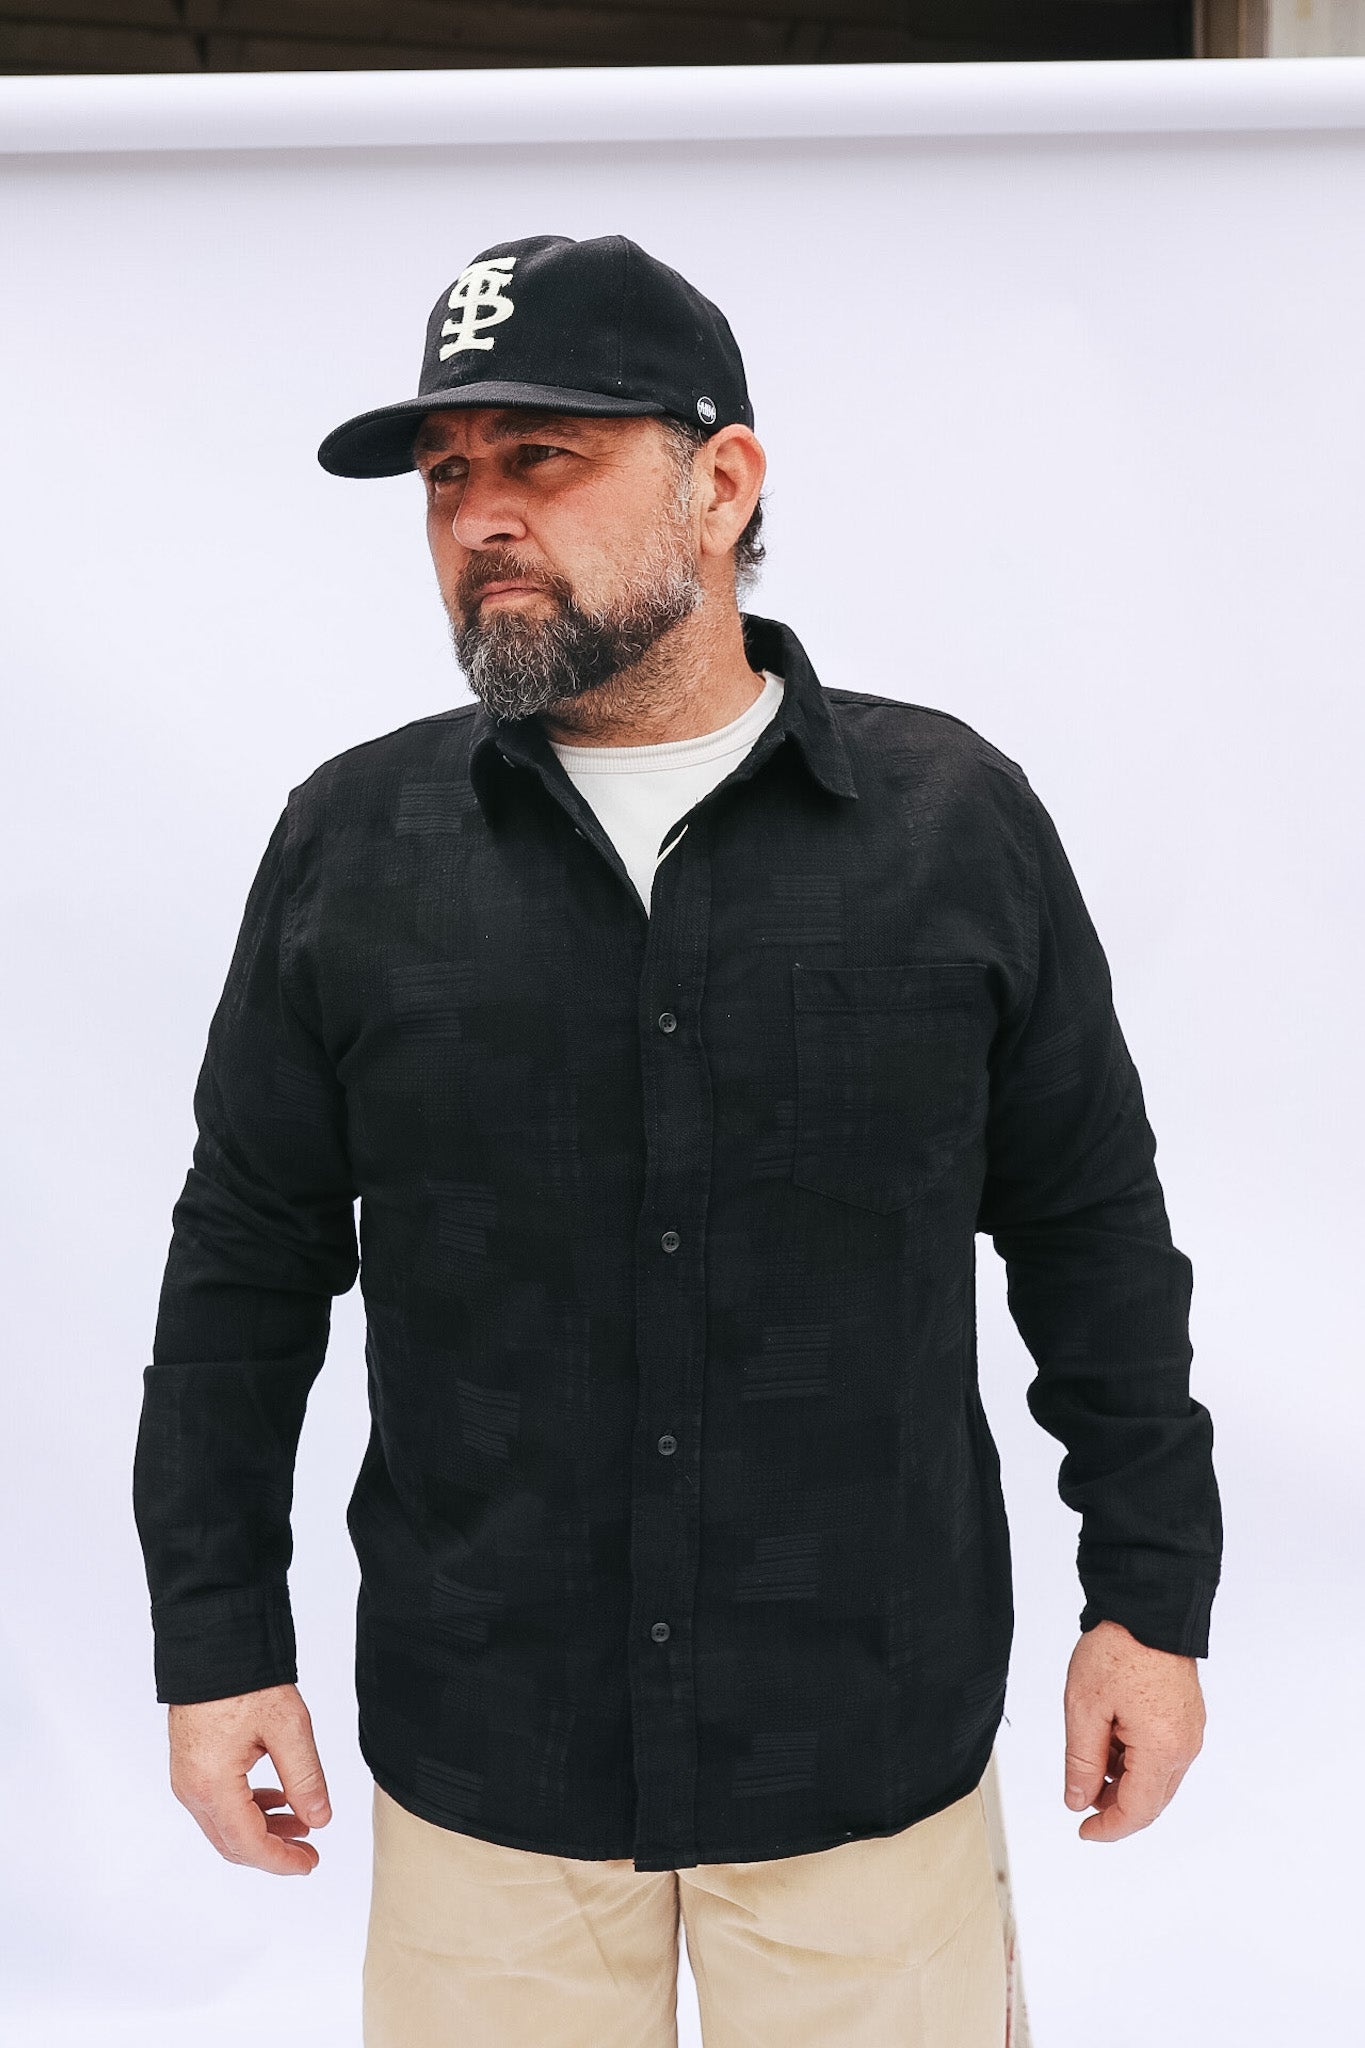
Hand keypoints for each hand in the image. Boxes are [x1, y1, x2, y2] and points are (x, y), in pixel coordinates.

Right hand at [168, 1681, 331, 1875]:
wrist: (211, 1645)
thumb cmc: (245, 1681)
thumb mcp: (288, 1728)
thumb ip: (305, 1778)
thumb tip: (320, 1819)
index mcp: (213, 1785)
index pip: (249, 1844)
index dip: (281, 1861)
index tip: (310, 1862)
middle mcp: (192, 1789)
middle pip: (232, 1842)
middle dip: (272, 1851)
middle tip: (309, 1851)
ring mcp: (187, 1778)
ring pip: (224, 1824)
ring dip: (262, 1830)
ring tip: (301, 1823)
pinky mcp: (190, 1764)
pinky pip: (218, 1803)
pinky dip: (248, 1809)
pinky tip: (277, 1799)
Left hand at [1062, 1618, 1204, 1841]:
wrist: (1147, 1606)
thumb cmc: (1118, 1649)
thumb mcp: (1084, 1708)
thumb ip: (1081, 1761)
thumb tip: (1078, 1801)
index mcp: (1162, 1748)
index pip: (1138, 1811)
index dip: (1109, 1828)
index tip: (1083, 1831)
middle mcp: (1184, 1745)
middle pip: (1151, 1799)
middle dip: (1115, 1805)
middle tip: (1080, 1792)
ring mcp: (1190, 1731)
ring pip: (1157, 1777)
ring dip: (1124, 1780)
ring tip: (1090, 1754)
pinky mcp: (1187, 1716)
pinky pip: (1164, 1754)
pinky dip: (1137, 1759)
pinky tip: (1111, 1739)